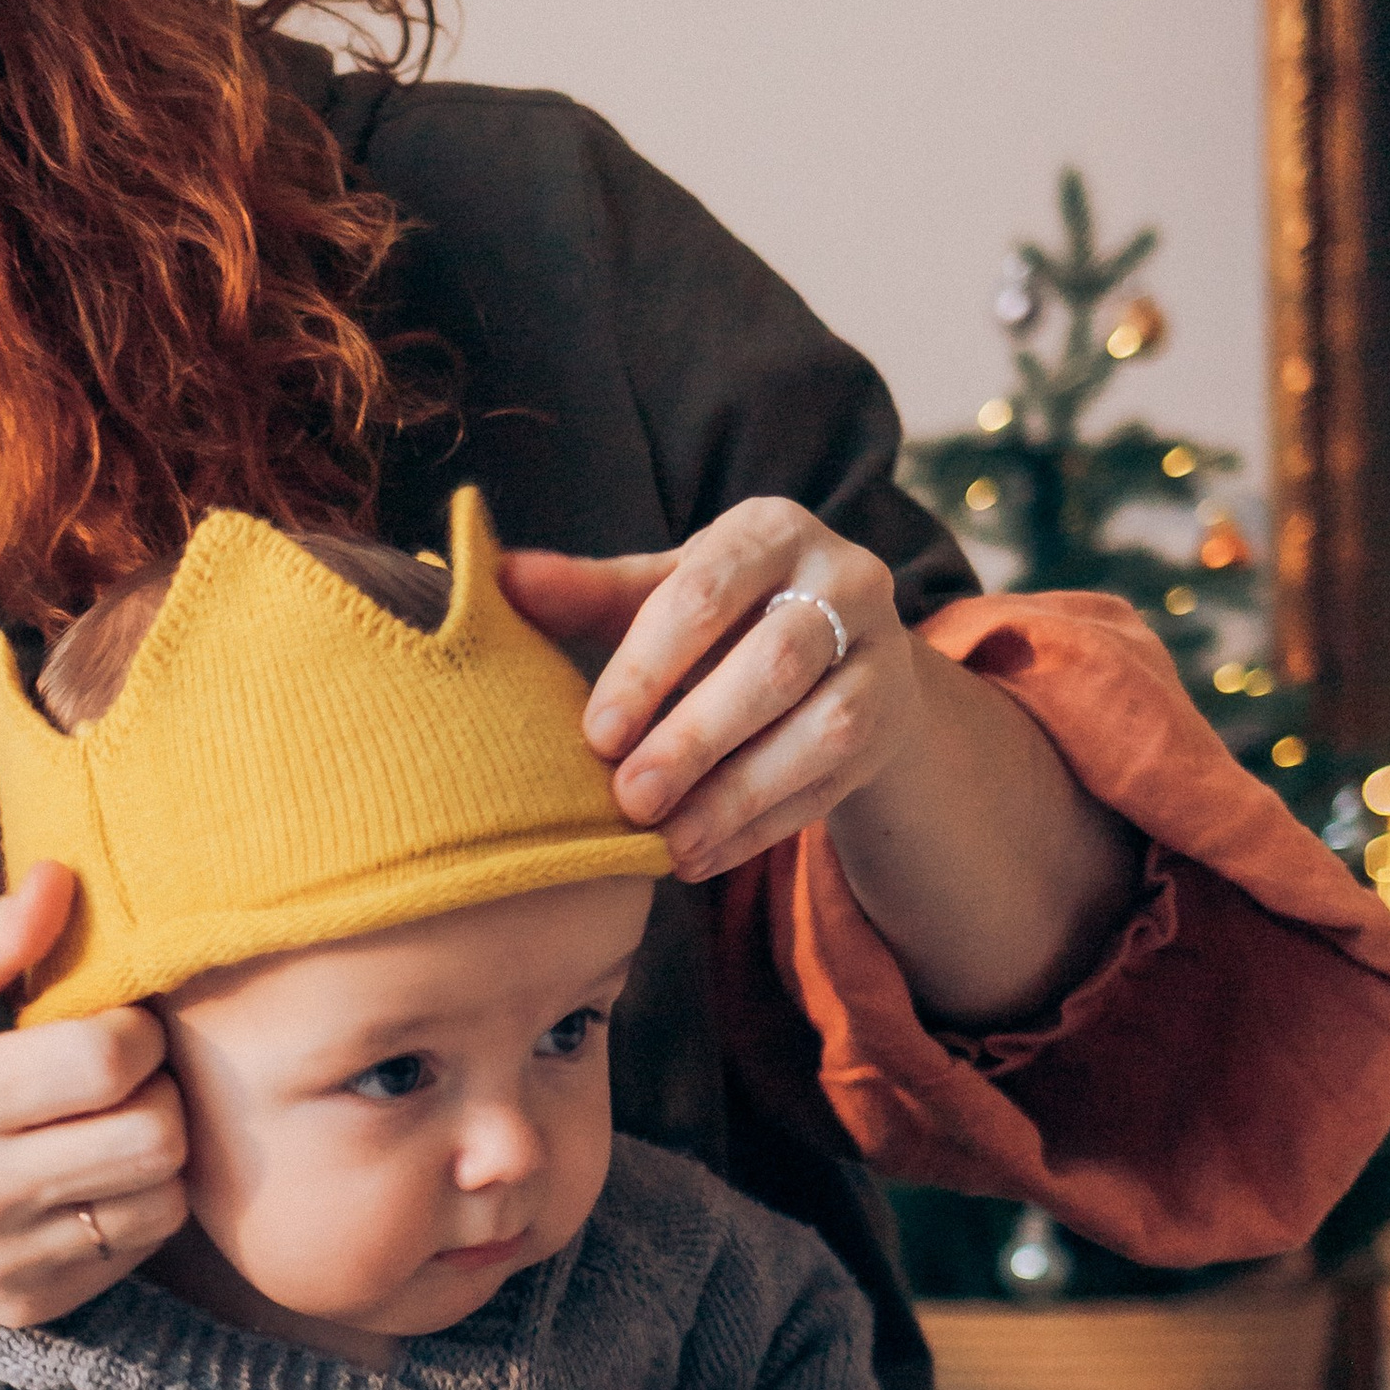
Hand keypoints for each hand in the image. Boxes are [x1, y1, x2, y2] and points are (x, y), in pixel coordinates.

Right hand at [0, 861, 188, 1349]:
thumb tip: (61, 879)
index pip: (104, 1061)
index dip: (137, 1029)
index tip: (118, 1022)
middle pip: (150, 1137)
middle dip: (161, 1089)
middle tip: (132, 1072)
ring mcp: (3, 1258)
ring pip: (160, 1199)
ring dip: (158, 1150)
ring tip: (119, 1119)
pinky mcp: (29, 1302)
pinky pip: (138, 1246)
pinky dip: (138, 1202)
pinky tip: (97, 1172)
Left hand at [497, 502, 920, 883]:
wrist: (836, 648)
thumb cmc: (724, 616)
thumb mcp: (662, 594)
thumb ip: (587, 591)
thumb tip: (497, 578)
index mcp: (774, 530)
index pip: (707, 592)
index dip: (648, 667)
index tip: (595, 733)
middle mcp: (847, 580)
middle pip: (775, 663)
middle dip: (696, 738)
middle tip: (628, 798)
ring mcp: (883, 655)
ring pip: (823, 729)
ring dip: (738, 795)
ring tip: (667, 844)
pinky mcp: (893, 725)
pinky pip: (832, 785)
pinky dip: (760, 829)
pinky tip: (699, 859)